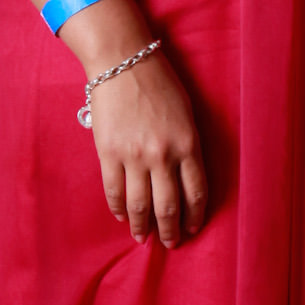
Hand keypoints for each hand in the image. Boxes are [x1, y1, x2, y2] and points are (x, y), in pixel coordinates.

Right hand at [86, 46, 207, 248]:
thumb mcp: (186, 114)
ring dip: (143, 227)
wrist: (122, 61)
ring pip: (140, 205)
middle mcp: (163, 155)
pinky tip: (123, 217)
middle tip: (171, 243)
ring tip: (144, 239)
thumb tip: (183, 178)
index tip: (193, 228)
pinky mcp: (109, 153)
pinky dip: (119, 209)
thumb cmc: (159, 83)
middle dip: (170, 231)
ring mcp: (134, 156)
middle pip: (169, 207)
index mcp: (188, 144)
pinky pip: (114, 191)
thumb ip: (187, 146)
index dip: (195, 216)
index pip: (196, 192)